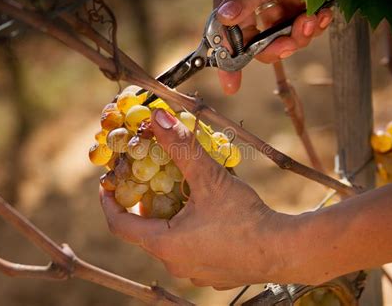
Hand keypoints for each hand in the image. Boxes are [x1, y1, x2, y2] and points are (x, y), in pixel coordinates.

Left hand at [99, 109, 289, 288]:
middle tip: (150, 183)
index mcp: (164, 245)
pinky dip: (189, 232)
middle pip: (146, 232)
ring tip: (181, 195)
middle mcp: (175, 264)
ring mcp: (195, 273)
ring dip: (169, 219)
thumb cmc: (245, 218)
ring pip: (170, 242)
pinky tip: (208, 217)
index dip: (109, 202)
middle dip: (145, 205)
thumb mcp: (209, 179)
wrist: (285, 251)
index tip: (106, 185)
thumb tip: (158, 118)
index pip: (120, 224)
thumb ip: (182, 147)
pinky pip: (191, 251)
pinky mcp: (214, 274)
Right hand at [213, 0, 332, 94]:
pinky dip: (315, 25)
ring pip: (285, 39)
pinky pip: (305, 27)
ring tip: (311, 20)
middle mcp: (256, 7)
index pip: (227, 36)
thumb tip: (224, 15)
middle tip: (290, 44)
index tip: (231, 85)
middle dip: (277, 48)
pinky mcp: (301, 6)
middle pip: (259, 45)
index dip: (228, 62)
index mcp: (238, 1)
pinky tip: (321, 15)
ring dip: (301, 36)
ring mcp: (280, 7)